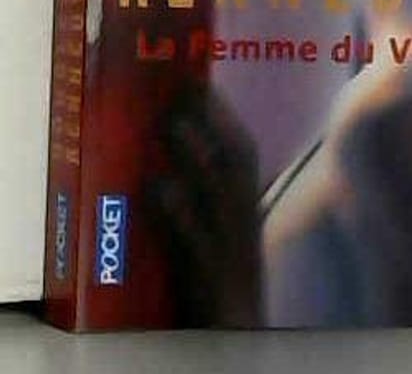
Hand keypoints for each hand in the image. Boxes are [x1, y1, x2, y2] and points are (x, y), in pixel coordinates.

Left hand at [145, 79, 261, 326]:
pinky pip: (195, 240)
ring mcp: (230, 249)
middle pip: (238, 160)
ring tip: (171, 120)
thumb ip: (206, 202)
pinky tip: (156, 187)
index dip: (223, 114)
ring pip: (220, 192)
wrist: (238, 340)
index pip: (243, 152)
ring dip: (196, 153)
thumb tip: (172, 163)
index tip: (199, 81)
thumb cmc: (221, 283)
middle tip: (183, 87)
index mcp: (245, 210)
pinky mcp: (212, 280)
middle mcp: (243, 223)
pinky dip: (176, 211)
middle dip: (213, 119)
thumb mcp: (222, 237)